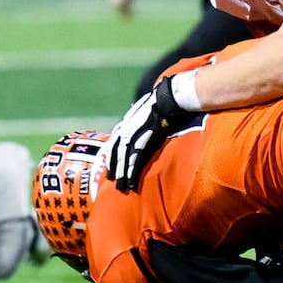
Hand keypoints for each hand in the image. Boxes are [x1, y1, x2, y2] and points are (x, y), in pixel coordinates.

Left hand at [103, 74, 194, 191]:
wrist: (172, 95)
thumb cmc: (166, 101)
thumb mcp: (151, 110)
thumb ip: (147, 120)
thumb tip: (151, 126)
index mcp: (130, 120)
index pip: (116, 139)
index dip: (112, 153)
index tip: (110, 165)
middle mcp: (129, 126)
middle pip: (117, 149)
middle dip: (114, 166)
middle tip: (112, 180)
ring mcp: (137, 132)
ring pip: (124, 156)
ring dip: (122, 172)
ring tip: (121, 187)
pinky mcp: (146, 138)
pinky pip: (136, 157)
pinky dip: (132, 170)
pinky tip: (131, 181)